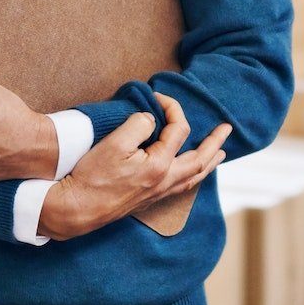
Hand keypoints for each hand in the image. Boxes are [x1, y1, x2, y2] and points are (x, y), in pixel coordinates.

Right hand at [37, 92, 230, 241]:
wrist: (77, 208)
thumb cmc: (92, 176)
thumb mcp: (115, 143)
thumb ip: (139, 124)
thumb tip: (152, 119)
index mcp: (160, 166)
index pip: (178, 130)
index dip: (172, 108)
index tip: (158, 95)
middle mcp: (164, 182)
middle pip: (199, 160)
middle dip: (214, 142)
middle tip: (226, 129)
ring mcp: (157, 194)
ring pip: (193, 177)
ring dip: (209, 162)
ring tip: (219, 154)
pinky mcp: (148, 200)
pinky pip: (182, 187)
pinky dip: (193, 177)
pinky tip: (191, 175)